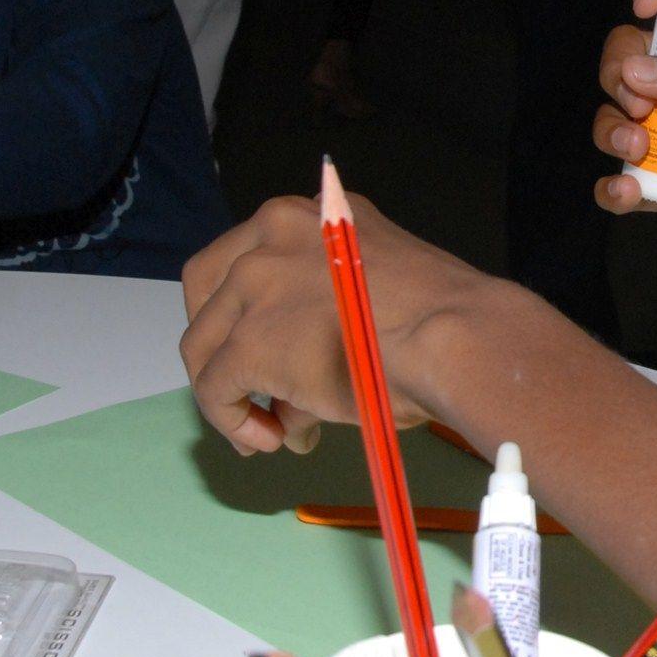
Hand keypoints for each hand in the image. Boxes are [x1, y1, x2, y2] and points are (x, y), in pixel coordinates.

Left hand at [180, 192, 505, 455]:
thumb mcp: (372, 289)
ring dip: (228, 392)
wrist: (454, 339)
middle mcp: (270, 236)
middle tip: (243, 384)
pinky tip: (267, 441)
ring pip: (202, 343)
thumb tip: (300, 382)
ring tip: (267, 432)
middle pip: (206, 289)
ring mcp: (254, 287)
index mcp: (310, 215)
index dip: (249, 309)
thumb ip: (327, 313)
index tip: (269, 349)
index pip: (250, 254)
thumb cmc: (439, 319)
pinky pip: (214, 389)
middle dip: (216, 341)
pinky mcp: (247, 342)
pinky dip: (231, 420)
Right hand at [593, 0, 656, 292]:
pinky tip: (626, 192)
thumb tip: (635, 71)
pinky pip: (630, 182)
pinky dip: (615, 188)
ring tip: (636, 147)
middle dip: (618, 69)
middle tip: (639, 102)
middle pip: (631, 55)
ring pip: (619, 115)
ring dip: (610, 127)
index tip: (644, 6)